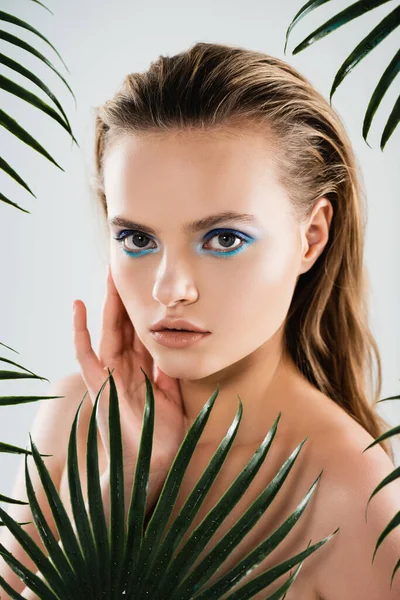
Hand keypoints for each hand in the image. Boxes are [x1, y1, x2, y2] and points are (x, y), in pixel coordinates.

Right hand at [72, 265, 186, 485]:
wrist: (153, 463)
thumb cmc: (164, 432)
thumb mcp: (173, 392)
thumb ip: (170, 368)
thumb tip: (176, 342)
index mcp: (143, 368)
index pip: (141, 329)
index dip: (142, 306)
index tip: (146, 282)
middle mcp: (125, 367)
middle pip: (124, 324)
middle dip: (124, 297)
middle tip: (125, 267)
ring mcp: (110, 375)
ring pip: (108, 331)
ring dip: (108, 304)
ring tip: (109, 276)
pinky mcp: (99, 386)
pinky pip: (85, 355)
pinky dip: (80, 331)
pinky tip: (78, 307)